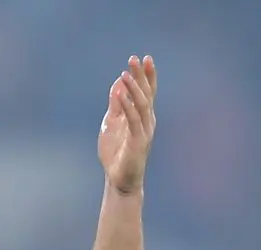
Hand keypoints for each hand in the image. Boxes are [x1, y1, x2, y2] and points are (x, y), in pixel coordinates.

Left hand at [98, 55, 157, 193]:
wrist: (119, 180)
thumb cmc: (116, 152)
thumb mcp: (112, 123)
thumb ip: (116, 104)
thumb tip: (118, 83)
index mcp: (142, 117)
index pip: (147, 92)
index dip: (147, 75)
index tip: (145, 58)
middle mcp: (147, 121)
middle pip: (146, 94)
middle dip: (141, 76)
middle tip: (135, 58)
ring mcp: (144, 131)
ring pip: (141, 105)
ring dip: (133, 88)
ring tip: (125, 73)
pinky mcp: (138, 142)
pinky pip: (133, 120)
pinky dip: (127, 106)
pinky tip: (121, 94)